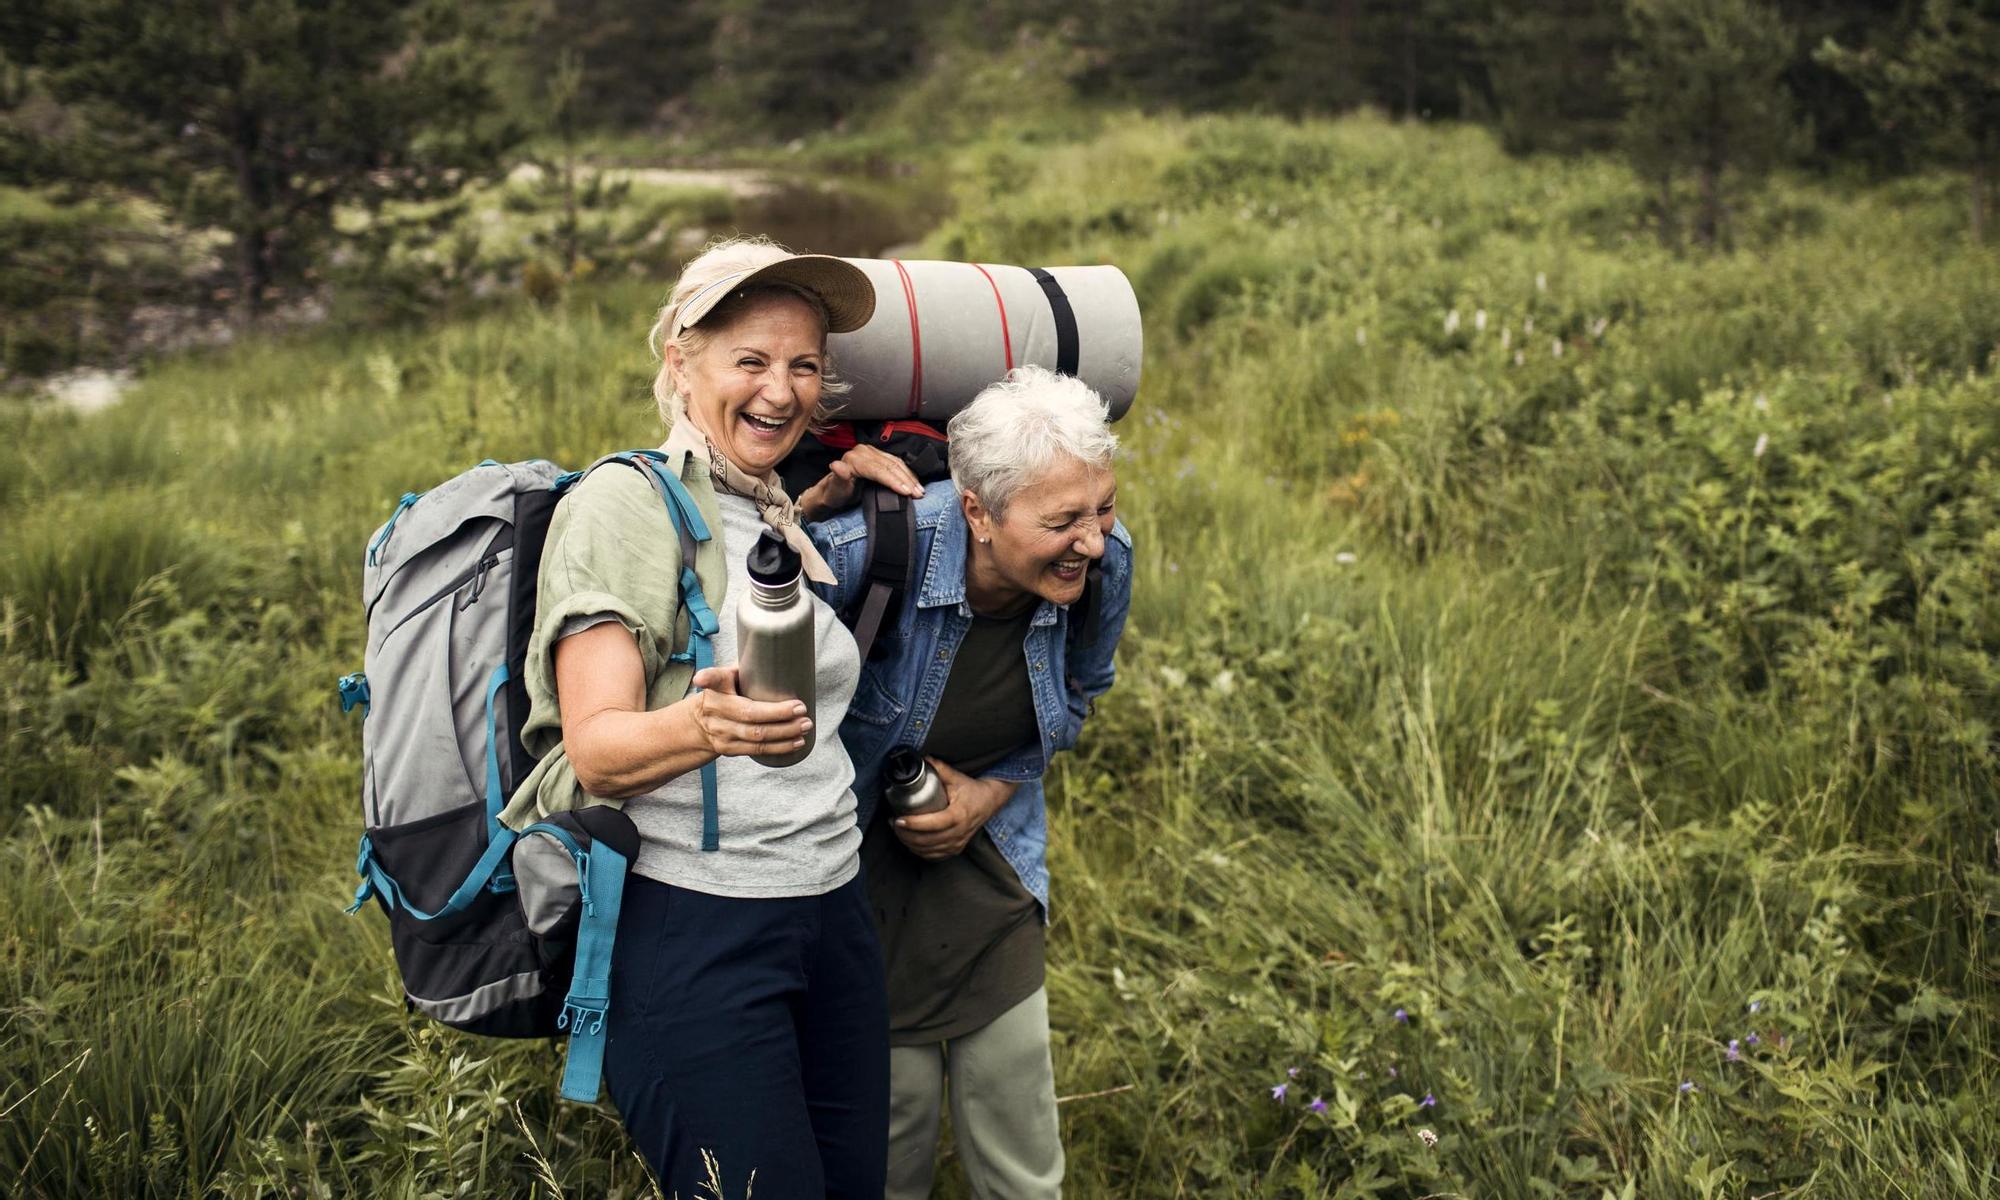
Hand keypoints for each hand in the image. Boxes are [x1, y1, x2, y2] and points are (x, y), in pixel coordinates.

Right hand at [684, 666, 812, 758]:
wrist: (698, 725)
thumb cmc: (723, 695)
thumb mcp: (727, 679)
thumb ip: (747, 669)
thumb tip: (780, 654)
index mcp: (716, 687)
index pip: (712, 679)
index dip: (707, 678)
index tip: (701, 678)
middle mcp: (714, 709)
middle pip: (748, 713)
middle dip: (778, 714)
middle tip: (802, 709)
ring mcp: (721, 732)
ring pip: (756, 735)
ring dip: (785, 732)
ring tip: (804, 725)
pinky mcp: (728, 749)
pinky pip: (757, 749)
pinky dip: (780, 747)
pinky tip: (797, 742)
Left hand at [796, 446, 925, 519]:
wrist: (834, 491)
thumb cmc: (835, 493)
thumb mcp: (835, 488)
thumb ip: (838, 477)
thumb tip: (836, 465)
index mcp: (854, 458)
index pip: (878, 469)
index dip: (893, 481)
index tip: (907, 492)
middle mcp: (864, 451)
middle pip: (889, 466)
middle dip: (906, 480)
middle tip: (918, 494)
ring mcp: (872, 452)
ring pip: (896, 463)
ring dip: (910, 477)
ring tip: (920, 491)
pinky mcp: (878, 456)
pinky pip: (896, 462)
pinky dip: (907, 473)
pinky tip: (915, 482)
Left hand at [891, 759, 1018, 859]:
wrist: (990, 802)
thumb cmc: (972, 790)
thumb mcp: (957, 777)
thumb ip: (939, 768)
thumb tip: (921, 759)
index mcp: (959, 815)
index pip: (934, 824)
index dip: (914, 824)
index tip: (899, 819)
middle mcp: (960, 832)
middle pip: (928, 840)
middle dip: (906, 834)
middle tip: (893, 823)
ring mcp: (958, 843)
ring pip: (928, 850)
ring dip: (910, 843)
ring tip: (898, 831)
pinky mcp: (956, 849)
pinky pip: (934, 856)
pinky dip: (919, 851)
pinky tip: (910, 842)